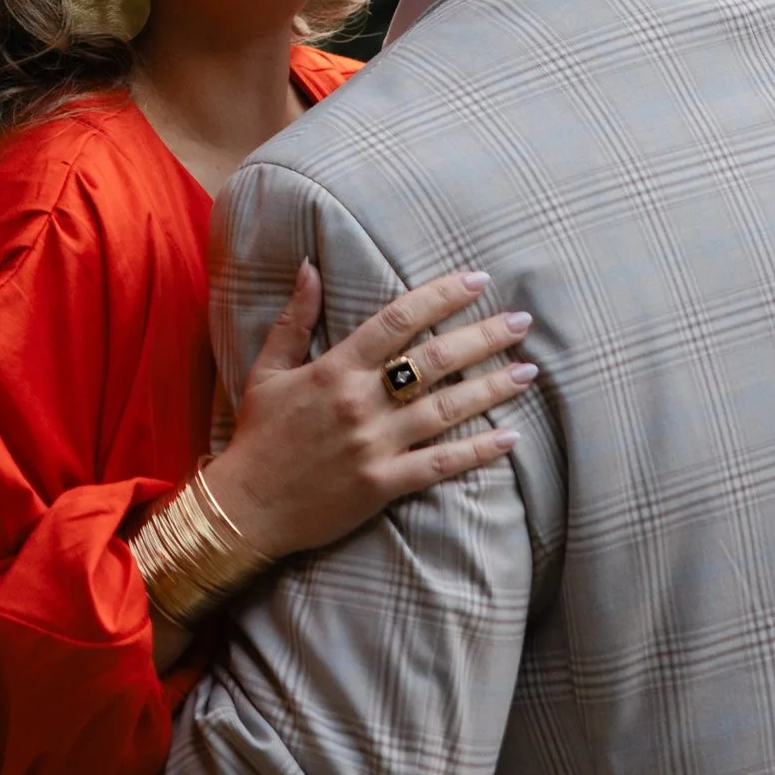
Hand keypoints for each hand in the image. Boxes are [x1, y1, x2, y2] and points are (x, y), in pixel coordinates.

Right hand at [205, 264, 533, 560]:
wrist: (246, 508)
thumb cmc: (258, 435)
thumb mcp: (268, 368)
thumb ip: (294, 318)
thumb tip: (310, 265)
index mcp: (335, 367)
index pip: (398, 320)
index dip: (441, 296)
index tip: (476, 280)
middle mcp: (361, 402)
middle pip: (434, 361)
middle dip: (483, 337)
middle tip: (522, 321)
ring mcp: (375, 445)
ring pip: (446, 410)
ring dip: (491, 388)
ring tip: (528, 371)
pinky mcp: (383, 484)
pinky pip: (440, 465)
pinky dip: (477, 452)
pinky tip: (508, 438)